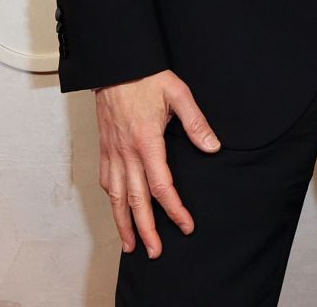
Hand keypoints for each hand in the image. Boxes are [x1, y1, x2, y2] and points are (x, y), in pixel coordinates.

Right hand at [93, 70, 220, 255]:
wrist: (116, 65)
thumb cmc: (147, 78)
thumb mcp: (178, 94)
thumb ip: (196, 123)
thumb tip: (212, 147)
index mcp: (147, 141)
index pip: (161, 186)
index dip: (174, 209)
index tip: (186, 225)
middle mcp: (126, 152)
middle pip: (136, 200)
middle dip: (146, 229)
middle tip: (154, 251)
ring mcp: (112, 152)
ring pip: (116, 196)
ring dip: (123, 223)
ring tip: (131, 244)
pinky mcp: (104, 149)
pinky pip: (106, 181)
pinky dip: (111, 200)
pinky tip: (118, 209)